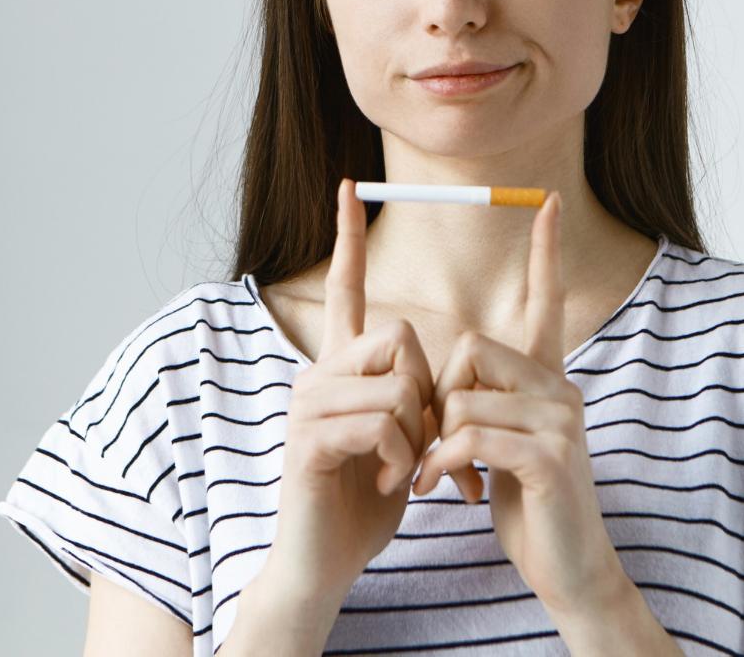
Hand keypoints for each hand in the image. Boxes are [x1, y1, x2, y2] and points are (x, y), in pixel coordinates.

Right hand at [269, 178, 439, 597]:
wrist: (327, 557)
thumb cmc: (366, 496)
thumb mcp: (401, 435)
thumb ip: (409, 394)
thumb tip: (434, 369)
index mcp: (340, 366)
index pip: (344, 287)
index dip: (346, 236)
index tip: (349, 185)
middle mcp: (318, 372)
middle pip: (397, 334)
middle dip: (426, 391)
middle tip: (420, 441)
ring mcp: (309, 403)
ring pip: (396, 381)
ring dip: (415, 433)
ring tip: (402, 468)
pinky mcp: (309, 438)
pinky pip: (380, 421)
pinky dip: (399, 458)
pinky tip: (389, 483)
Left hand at [410, 192, 624, 614]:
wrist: (570, 571)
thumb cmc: (531, 507)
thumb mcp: (504, 445)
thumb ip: (489, 403)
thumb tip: (455, 377)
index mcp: (550, 381)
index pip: (547, 303)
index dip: (544, 253)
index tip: (548, 201)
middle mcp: (561, 389)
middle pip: (473, 348)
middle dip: (439, 397)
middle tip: (435, 445)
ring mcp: (560, 421)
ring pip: (463, 396)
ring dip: (435, 442)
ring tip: (437, 477)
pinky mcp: (548, 457)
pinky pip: (471, 436)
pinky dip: (443, 464)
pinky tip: (445, 490)